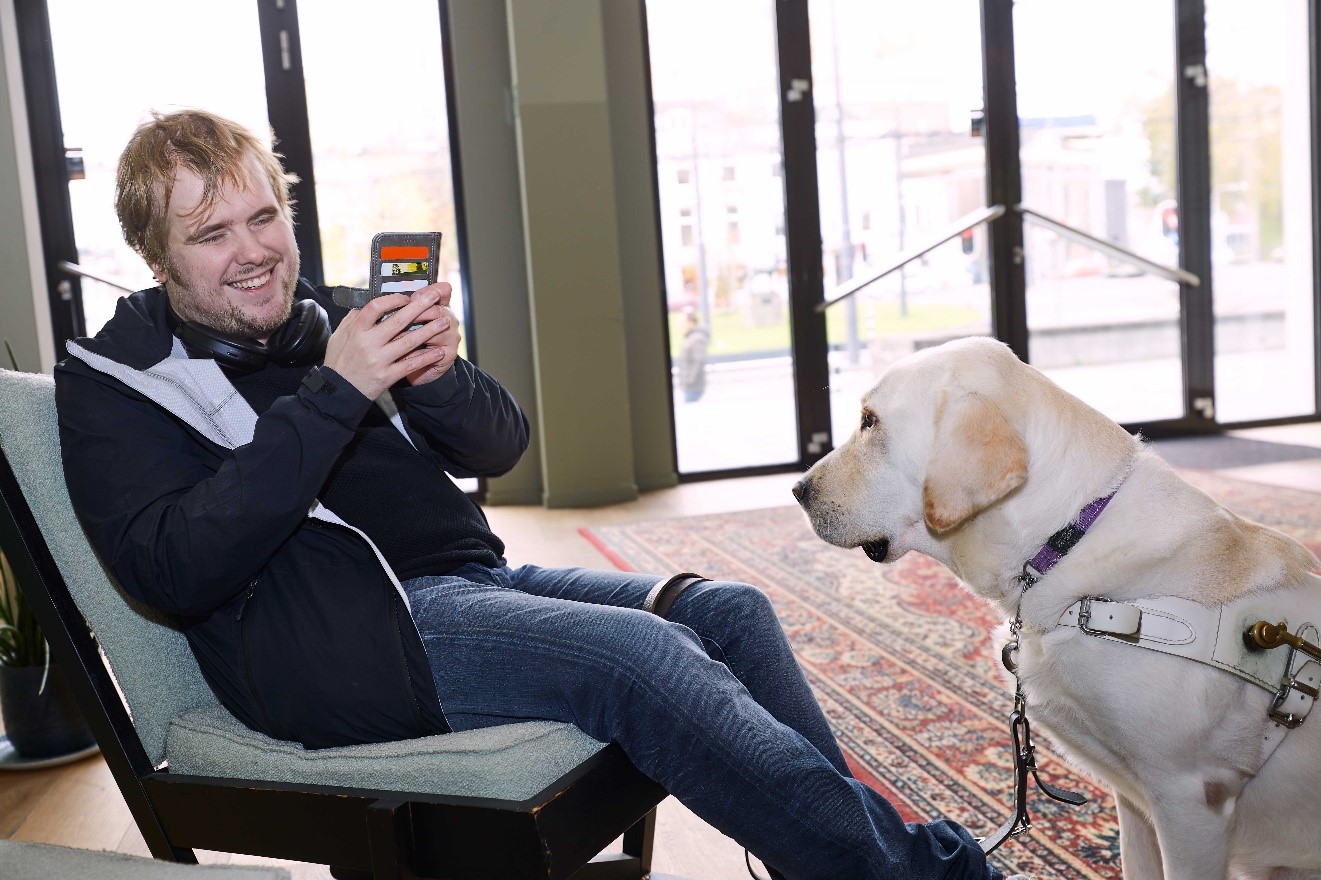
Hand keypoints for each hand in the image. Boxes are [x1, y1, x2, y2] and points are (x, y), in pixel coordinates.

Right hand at [322, 284, 456, 398]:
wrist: (337, 392)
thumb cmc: (339, 361)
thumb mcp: (338, 336)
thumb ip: (352, 319)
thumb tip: (366, 304)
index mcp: (356, 330)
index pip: (377, 307)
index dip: (394, 299)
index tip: (407, 297)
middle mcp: (368, 343)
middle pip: (398, 320)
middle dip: (420, 307)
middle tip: (435, 297)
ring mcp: (379, 360)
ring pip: (409, 341)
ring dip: (430, 330)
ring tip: (445, 321)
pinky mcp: (387, 376)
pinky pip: (410, 365)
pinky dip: (426, 358)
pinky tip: (439, 352)